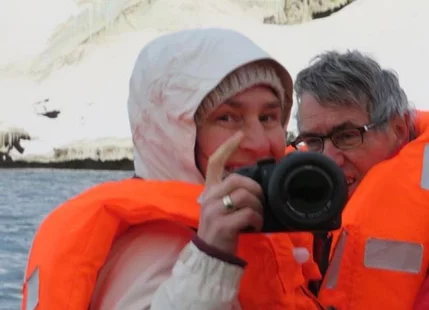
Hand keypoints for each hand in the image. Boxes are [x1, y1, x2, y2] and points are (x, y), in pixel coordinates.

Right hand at [197, 131, 264, 254]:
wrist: (210, 255)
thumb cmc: (220, 229)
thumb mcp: (220, 208)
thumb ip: (229, 194)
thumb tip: (252, 187)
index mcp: (209, 191)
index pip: (215, 163)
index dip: (227, 147)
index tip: (239, 134)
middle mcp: (209, 198)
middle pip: (238, 180)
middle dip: (255, 190)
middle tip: (260, 202)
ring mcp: (214, 211)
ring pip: (245, 196)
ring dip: (258, 208)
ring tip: (257, 218)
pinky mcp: (223, 225)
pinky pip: (248, 214)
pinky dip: (257, 220)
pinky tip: (254, 227)